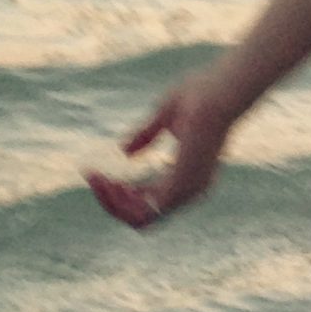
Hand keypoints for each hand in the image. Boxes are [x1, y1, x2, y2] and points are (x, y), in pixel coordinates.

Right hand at [85, 70, 237, 228]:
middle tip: (92, 177)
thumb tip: (124, 152)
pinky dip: (121, 202)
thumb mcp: (165, 119)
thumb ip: (146, 136)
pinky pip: (145, 214)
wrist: (217, 91)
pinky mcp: (182, 188)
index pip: (150, 202)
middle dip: (111, 201)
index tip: (97, 174)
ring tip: (96, 179)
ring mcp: (188, 191)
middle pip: (142, 216)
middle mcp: (190, 189)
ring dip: (112, 203)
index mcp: (189, 175)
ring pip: (141, 220)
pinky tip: (107, 181)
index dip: (121, 194)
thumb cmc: (199, 96)